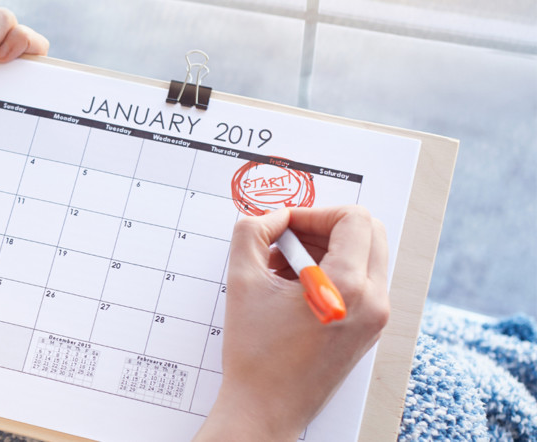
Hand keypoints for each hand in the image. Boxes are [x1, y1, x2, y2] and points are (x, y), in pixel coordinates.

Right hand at [194, 206, 389, 440]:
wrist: (265, 407)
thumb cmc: (255, 354)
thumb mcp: (243, 281)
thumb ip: (251, 233)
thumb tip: (271, 216)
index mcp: (349, 287)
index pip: (352, 218)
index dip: (314, 212)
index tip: (285, 225)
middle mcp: (374, 301)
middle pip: (367, 231)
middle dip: (324, 226)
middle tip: (287, 239)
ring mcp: (376, 317)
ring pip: (366, 254)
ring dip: (327, 248)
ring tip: (284, 267)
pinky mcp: (369, 329)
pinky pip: (362, 280)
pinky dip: (333, 270)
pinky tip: (294, 287)